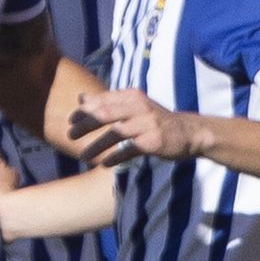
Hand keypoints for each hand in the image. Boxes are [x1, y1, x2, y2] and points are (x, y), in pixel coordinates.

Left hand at [69, 89, 205, 166]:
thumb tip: (81, 98)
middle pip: (105, 114)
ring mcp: (147, 124)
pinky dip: (115, 157)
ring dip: (96, 145)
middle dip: (85, 125)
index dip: (84, 111)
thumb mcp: (133, 105)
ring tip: (83, 156)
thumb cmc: (155, 119)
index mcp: (131, 96)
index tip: (71, 121)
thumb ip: (108, 102)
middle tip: (71, 136)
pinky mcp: (154, 141)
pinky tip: (105, 164)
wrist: (189, 132)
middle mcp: (139, 107)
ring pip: (115, 132)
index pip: (102, 101)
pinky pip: (130, 150)